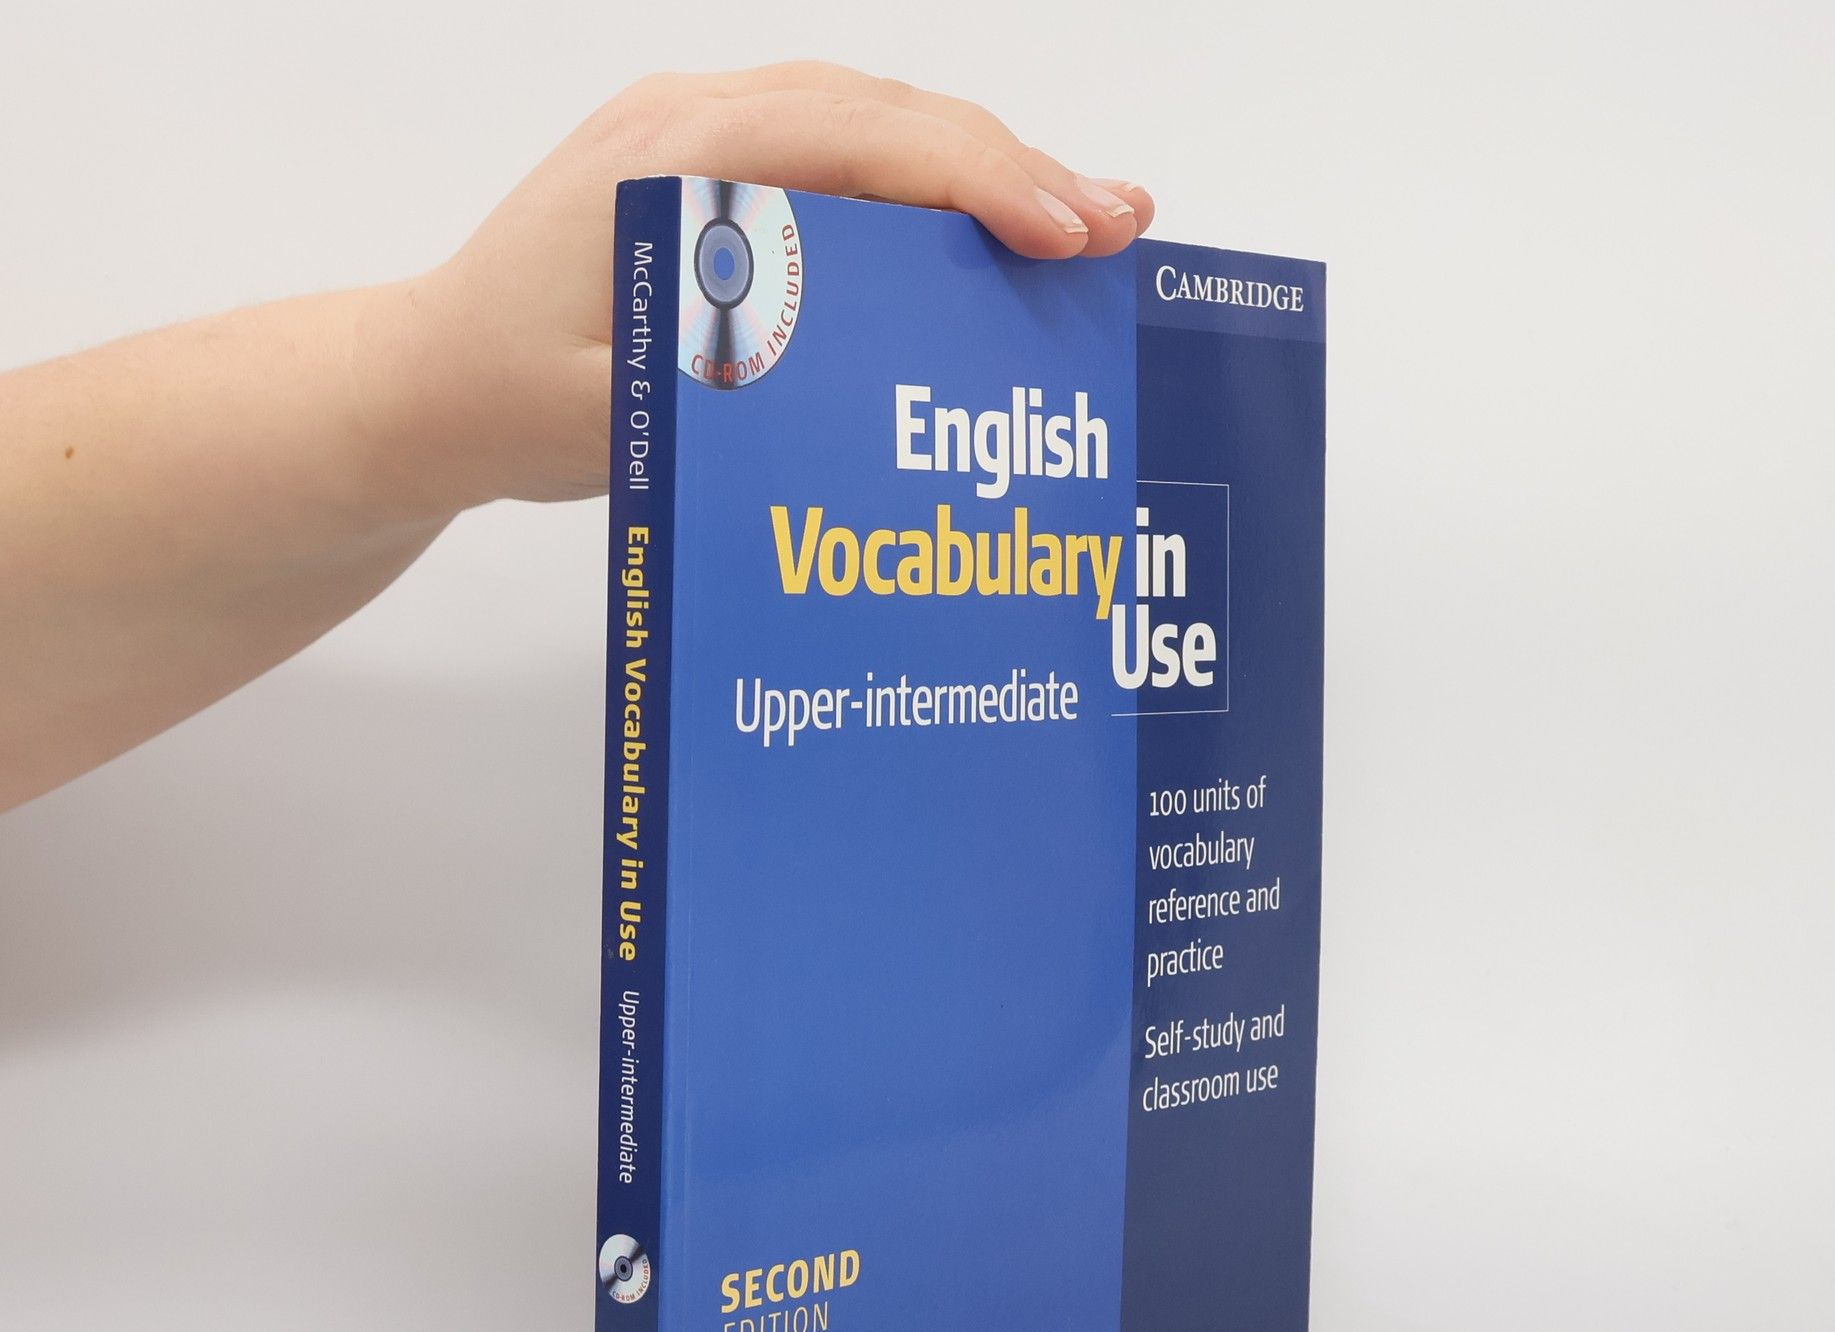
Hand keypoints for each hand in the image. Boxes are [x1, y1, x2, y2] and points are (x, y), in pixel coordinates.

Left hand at [361, 64, 1154, 512]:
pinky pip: (843, 164)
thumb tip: (875, 368)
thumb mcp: (622, 414)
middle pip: (889, 117)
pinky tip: (983, 240)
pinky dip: (924, 196)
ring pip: (876, 131)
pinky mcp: (715, 182)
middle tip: (1118, 228)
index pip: (862, 140)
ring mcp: (705, 142)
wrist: (420, 381)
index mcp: (674, 160)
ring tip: (1081, 230)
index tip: (1069, 233)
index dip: (980, 180)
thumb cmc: (504, 397)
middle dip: (1013, 169)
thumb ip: (733, 377)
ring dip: (981, 176)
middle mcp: (696, 123)